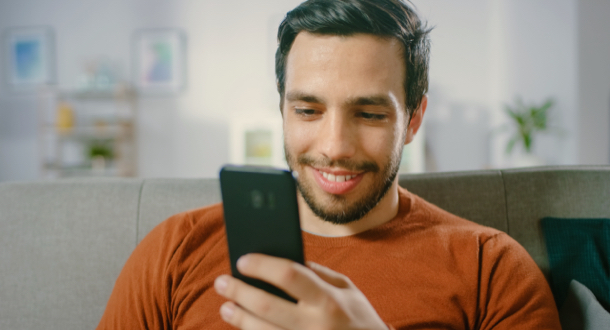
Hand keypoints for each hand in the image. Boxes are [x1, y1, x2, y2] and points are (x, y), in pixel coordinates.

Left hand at [214, 253, 387, 329]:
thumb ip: (319, 274)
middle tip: (222, 282)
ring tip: (226, 306)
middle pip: (267, 306)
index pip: (290, 275)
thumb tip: (285, 260)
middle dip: (239, 291)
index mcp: (329, 300)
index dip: (262, 265)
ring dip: (239, 318)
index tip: (243, 260)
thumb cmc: (359, 319)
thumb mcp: (348, 290)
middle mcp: (316, 325)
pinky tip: (244, 326)